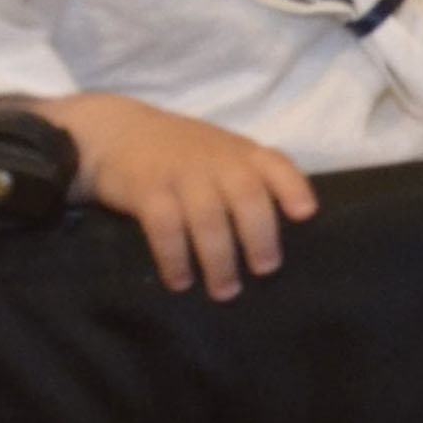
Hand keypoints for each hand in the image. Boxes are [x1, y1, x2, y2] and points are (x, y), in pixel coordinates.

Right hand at [29, 94, 317, 301]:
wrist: (117, 131)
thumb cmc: (181, 153)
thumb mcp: (222, 153)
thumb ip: (249, 177)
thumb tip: (283, 228)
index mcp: (241, 152)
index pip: (276, 164)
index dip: (293, 187)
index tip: (305, 214)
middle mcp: (216, 159)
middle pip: (247, 196)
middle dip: (260, 236)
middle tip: (265, 270)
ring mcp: (181, 172)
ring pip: (208, 217)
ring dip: (219, 258)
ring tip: (225, 290)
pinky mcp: (146, 189)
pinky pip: (165, 226)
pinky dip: (175, 257)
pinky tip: (180, 281)